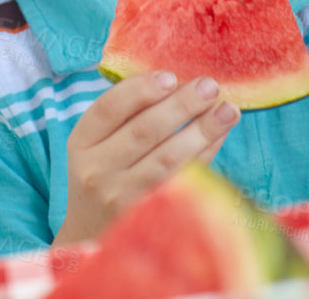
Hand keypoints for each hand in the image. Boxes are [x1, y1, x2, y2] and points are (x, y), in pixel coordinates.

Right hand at [52, 71, 238, 245]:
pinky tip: (220, 137)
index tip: (171, 76)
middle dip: (181, 105)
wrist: (91, 232)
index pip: (108, 108)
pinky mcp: (147, 215)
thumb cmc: (103, 173)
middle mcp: (97, 170)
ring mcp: (121, 197)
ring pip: (167, 158)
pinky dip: (204, 156)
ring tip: (228, 110)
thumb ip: (126, 114)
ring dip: (202, 131)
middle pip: (143, 131)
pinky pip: (182, 180)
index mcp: (81, 142)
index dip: (141, 90)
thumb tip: (178, 82)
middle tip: (210, 86)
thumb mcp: (96, 143)